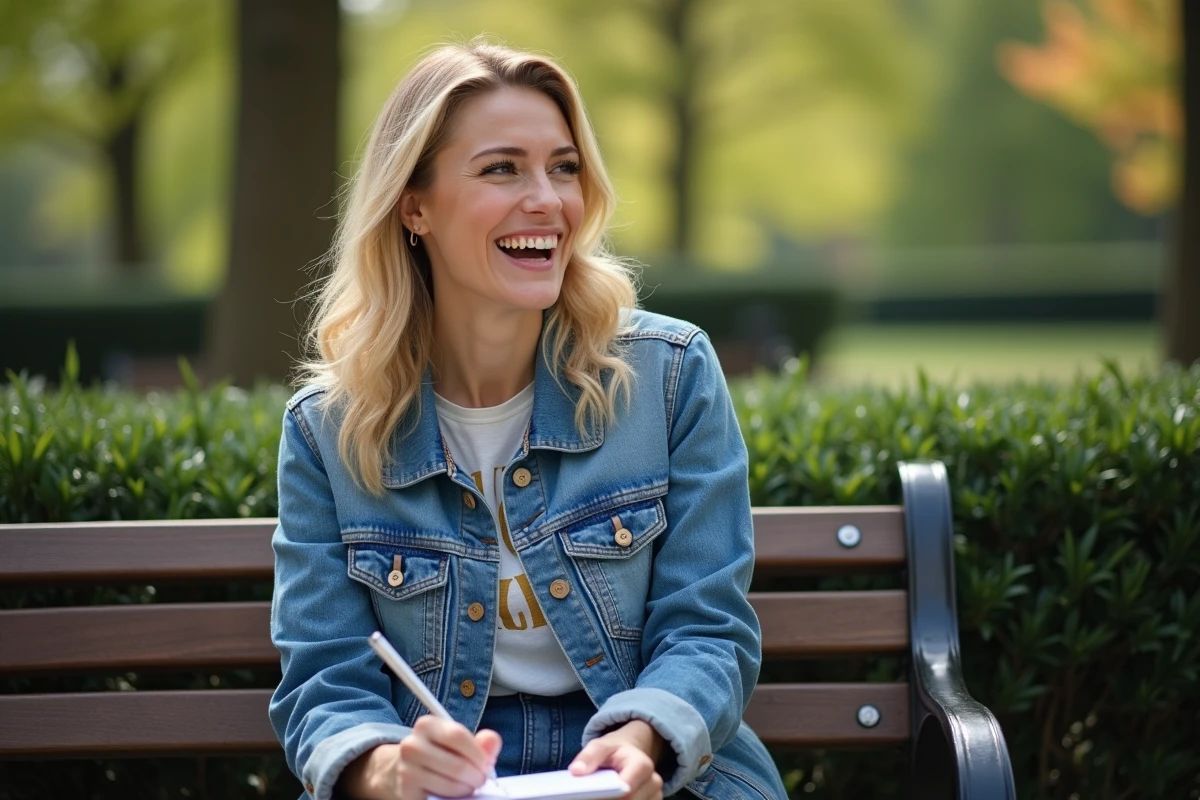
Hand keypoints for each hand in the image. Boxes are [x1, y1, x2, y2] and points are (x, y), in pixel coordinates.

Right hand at [339, 716, 501, 799]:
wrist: (400, 769)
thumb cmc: (437, 753)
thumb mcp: (456, 741)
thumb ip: (480, 741)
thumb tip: (493, 742)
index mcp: (426, 725)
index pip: (457, 736)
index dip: (478, 754)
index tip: (486, 764)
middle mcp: (412, 745)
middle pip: (457, 765)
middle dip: (476, 776)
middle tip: (480, 780)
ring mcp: (406, 770)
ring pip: (450, 785)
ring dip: (466, 790)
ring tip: (466, 786)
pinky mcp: (406, 792)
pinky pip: (439, 799)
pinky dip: (452, 798)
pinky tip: (452, 793)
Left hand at [569, 720, 664, 799]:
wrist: (631, 753)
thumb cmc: (614, 751)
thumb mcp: (601, 746)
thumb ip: (588, 756)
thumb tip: (576, 771)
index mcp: (642, 765)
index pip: (625, 789)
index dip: (608, 796)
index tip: (589, 796)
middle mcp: (653, 782)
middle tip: (589, 796)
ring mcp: (655, 796)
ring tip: (599, 796)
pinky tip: (608, 798)